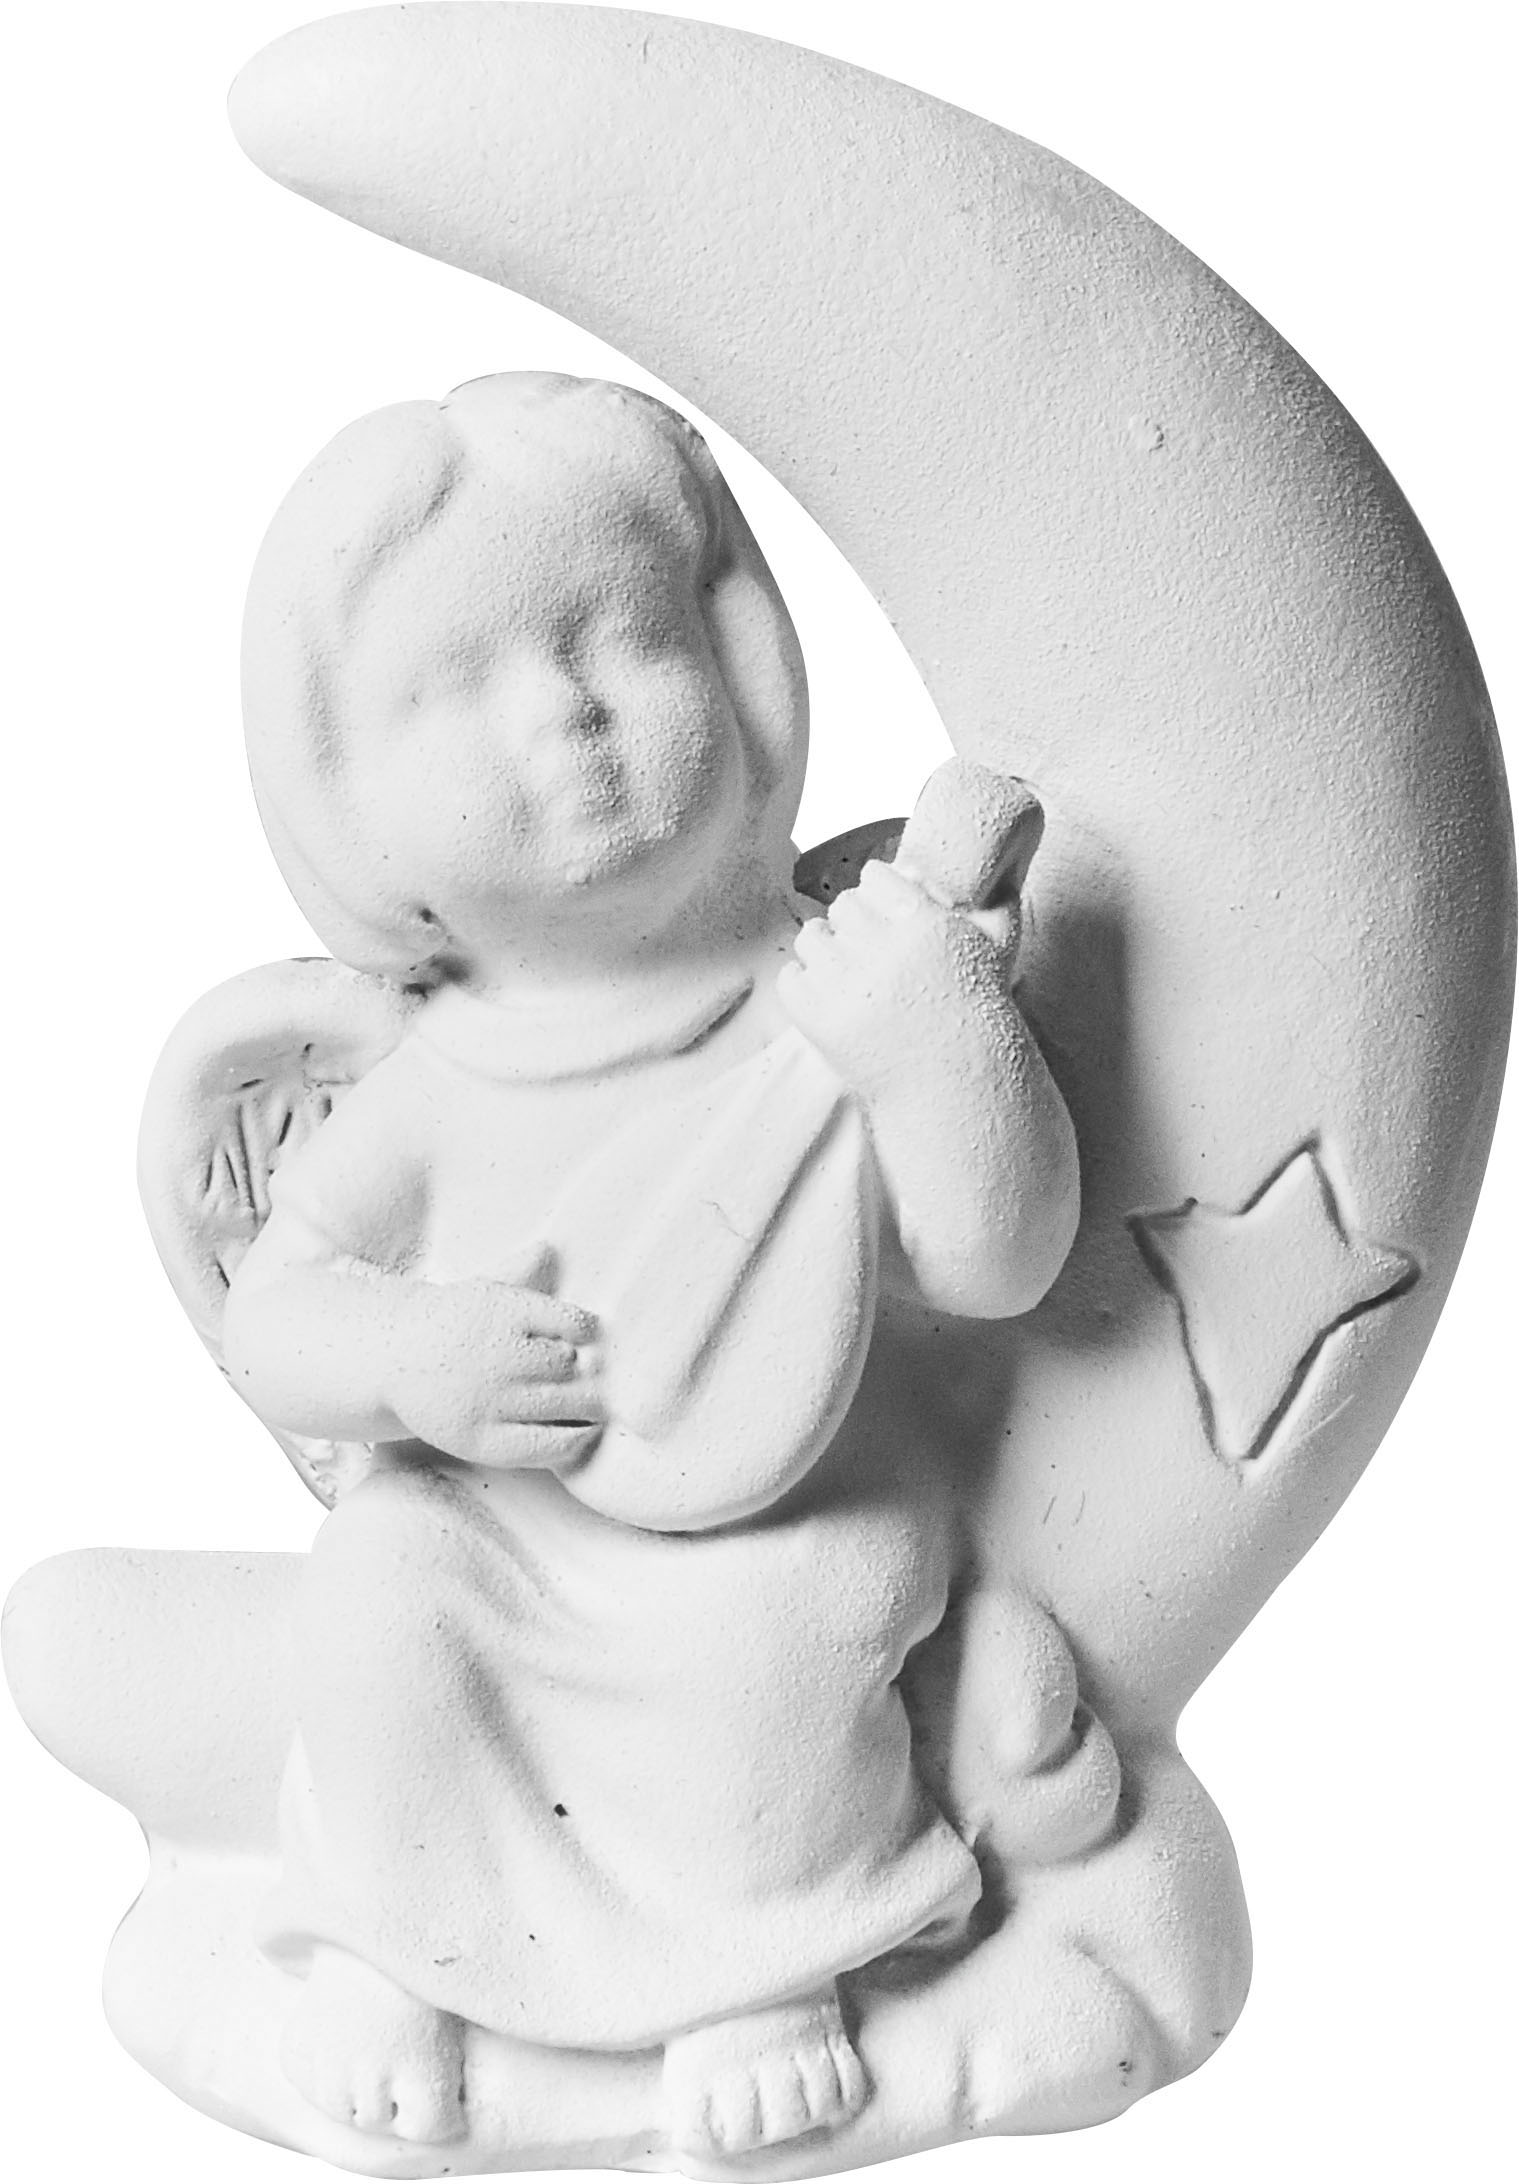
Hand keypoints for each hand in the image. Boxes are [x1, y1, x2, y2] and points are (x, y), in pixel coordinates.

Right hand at [386, 1278, 604, 1470]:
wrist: (390, 1356)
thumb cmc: (452, 1321)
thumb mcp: (480, 1289)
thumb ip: (518, 1271)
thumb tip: (547, 1248)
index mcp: (501, 1310)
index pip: (573, 1323)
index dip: (588, 1333)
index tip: (587, 1337)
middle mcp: (495, 1354)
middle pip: (570, 1366)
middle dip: (591, 1372)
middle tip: (604, 1378)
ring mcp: (487, 1399)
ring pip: (562, 1403)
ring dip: (588, 1404)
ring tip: (597, 1403)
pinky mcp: (479, 1439)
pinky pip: (540, 1446)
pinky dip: (572, 1442)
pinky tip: (584, 1433)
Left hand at [777, 860, 1014, 1096]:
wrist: (956, 1085)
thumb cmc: (977, 1015)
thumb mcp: (999, 950)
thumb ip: (997, 903)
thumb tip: (993, 872)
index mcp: (922, 923)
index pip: (873, 878)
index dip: (877, 894)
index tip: (884, 914)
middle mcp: (881, 949)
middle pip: (841, 906)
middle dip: (853, 924)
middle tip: (868, 949)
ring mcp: (845, 985)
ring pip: (811, 937)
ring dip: (826, 950)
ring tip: (847, 972)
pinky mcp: (818, 1018)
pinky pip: (790, 978)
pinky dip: (804, 984)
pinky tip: (831, 996)